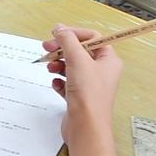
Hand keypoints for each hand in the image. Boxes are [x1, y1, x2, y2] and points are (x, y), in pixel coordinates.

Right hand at [43, 25, 122, 147]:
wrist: (86, 127)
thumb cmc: (88, 94)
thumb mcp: (77, 59)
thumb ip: (67, 40)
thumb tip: (59, 28)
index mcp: (108, 60)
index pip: (92, 38)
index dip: (74, 34)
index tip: (57, 35)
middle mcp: (101, 71)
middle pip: (79, 52)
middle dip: (62, 49)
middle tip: (47, 48)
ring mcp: (90, 85)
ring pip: (71, 67)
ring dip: (58, 64)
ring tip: (50, 68)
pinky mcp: (79, 97)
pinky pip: (67, 83)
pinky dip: (59, 81)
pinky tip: (56, 84)